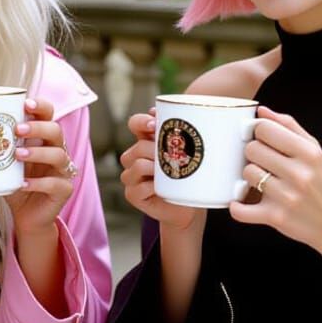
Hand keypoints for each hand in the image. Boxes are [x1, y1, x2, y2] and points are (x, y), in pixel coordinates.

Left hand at [7, 97, 75, 236]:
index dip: (41, 106)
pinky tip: (23, 184)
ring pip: (59, 155)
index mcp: (43, 139)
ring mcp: (62, 171)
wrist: (26, 217)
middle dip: (38, 127)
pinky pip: (55, 184)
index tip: (25, 103)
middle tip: (17, 129)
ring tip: (17, 155)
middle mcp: (56, 151)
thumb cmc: (12, 184)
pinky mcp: (64, 190)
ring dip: (38, 152)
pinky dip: (38, 183)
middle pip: (56, 131)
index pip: (49, 115)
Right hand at [120, 109, 201, 230]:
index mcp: (146, 141)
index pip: (135, 124)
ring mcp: (131, 176)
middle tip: (173, 157)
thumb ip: (185, 137)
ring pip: (136, 165)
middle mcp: (135, 157)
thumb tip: (187, 116)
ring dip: (154, 168)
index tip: (155, 124)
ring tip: (169, 173)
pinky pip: (138, 187)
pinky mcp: (132, 194)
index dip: (141, 122)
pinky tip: (161, 189)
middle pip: (138, 146)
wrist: (188, 207)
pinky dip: (152, 187)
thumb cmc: (189, 177)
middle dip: (156, 150)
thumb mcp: (190, 154)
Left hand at [228, 106, 321, 256]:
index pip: (265, 128)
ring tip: (262, 181)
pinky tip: (242, 202)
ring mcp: (287, 197)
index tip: (263, 140)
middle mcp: (299, 174)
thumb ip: (289, 127)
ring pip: (247, 173)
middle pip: (252, 149)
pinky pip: (241, 210)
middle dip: (254, 153)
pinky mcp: (276, 218)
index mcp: (309, 153)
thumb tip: (261, 111)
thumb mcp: (315, 151)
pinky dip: (237, 207)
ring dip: (250, 177)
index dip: (259, 132)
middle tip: (263, 161)